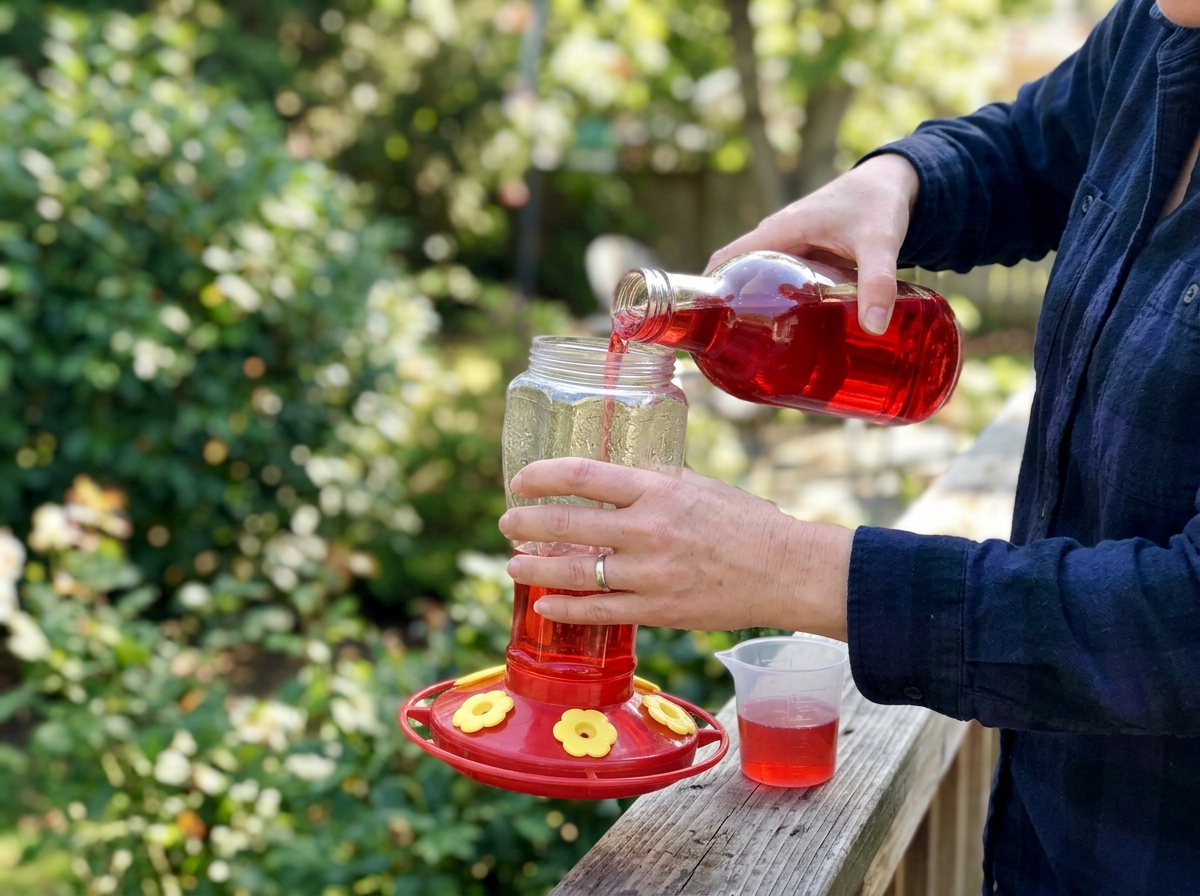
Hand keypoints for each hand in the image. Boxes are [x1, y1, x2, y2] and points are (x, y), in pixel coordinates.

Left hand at [498, 457, 852, 640]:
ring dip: (535, 568)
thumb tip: (609, 482)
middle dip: (525, 524)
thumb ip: (651, 483)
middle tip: (507, 523)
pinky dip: (566, 607)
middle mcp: (647, 530)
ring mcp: (649, 574)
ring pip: (575, 572)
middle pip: (566, 525)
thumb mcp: (696, 485)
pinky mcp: (657, 610)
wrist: (784, 571)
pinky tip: (545, 604)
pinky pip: (599, 610)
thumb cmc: (745, 523)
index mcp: (657, 490)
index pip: (582, 476)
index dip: (542, 476)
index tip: (521, 480)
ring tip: (513, 564)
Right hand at [707, 153, 919, 335]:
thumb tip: (874, 328)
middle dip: (729, 310)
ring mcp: (790, 247)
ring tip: (752, 350)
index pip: (724, 260)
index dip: (706, 291)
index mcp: (780, 231)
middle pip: (736, 276)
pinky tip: (786, 332)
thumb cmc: (880, 203)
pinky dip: (775, 303)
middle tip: (731, 352)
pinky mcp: (805, 257)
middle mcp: (777, 238)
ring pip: (758, 280)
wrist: (895, 181)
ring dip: (752, 308)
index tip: (702, 327)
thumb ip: (878, 282)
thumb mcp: (880, 241)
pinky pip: (779, 281)